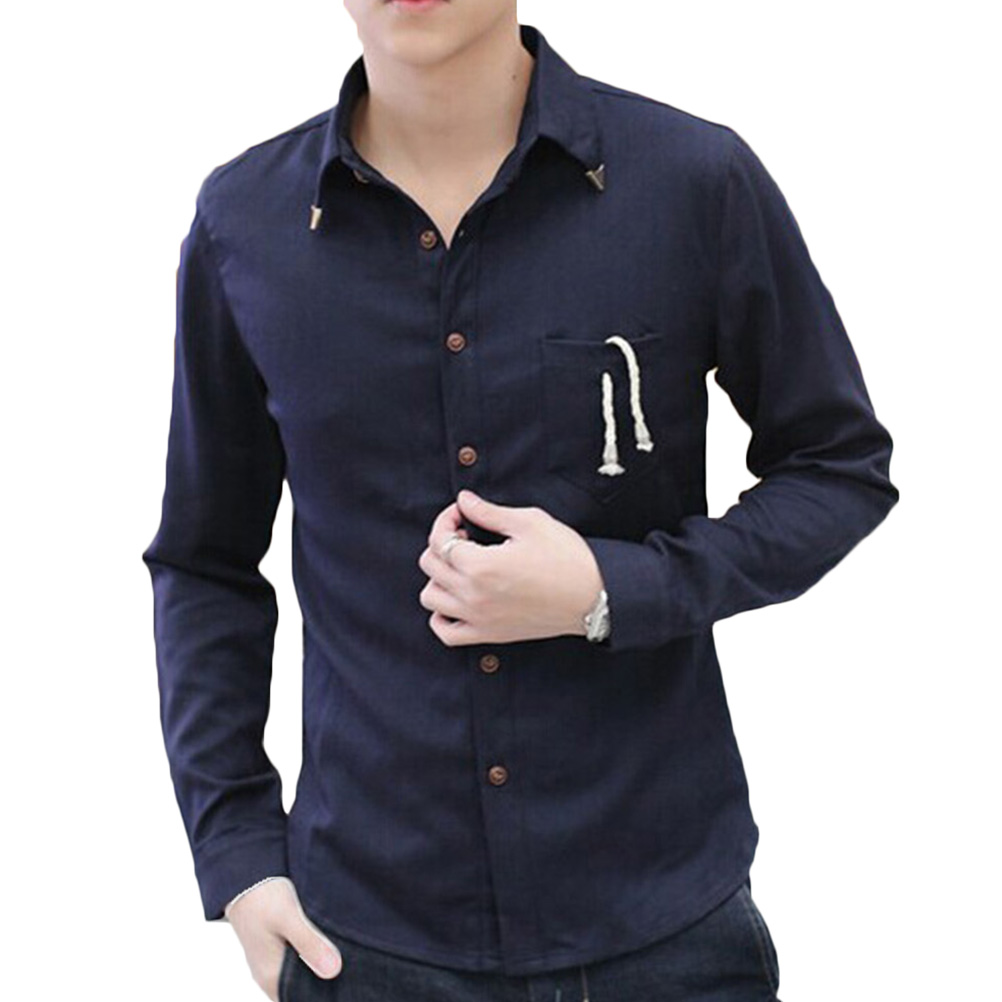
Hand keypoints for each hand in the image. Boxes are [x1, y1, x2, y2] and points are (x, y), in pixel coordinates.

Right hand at [225, 877, 341, 1000]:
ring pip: (298, 974)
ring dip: (317, 967)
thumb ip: (310, 944)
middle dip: (323, 980)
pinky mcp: (272, 946)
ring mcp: (269, 961)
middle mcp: (268, 975)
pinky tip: (325, 943)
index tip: (346, 984)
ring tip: (342, 954)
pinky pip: (294, 960)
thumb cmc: (262, 897)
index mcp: (271, 976)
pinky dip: (309, 956)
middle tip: (351, 969)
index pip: (299, 1000)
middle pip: (301, 989)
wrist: (242, 876)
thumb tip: (334, 971)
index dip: (323, 994)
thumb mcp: (289, 918)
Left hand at [418, 489, 604, 645]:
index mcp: (481, 566)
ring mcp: (479, 619)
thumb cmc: (567, 558)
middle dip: (442, 543)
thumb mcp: (530, 523)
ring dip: (438, 577)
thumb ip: (489, 512)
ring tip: (462, 566)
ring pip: (430, 598)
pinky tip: (456, 599)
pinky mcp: (489, 634)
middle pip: (430, 565)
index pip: (440, 540)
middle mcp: (473, 596)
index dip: (447, 519)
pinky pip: (446, 633)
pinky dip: (441, 617)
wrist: (593, 597)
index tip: (462, 513)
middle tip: (467, 536)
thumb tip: (464, 500)